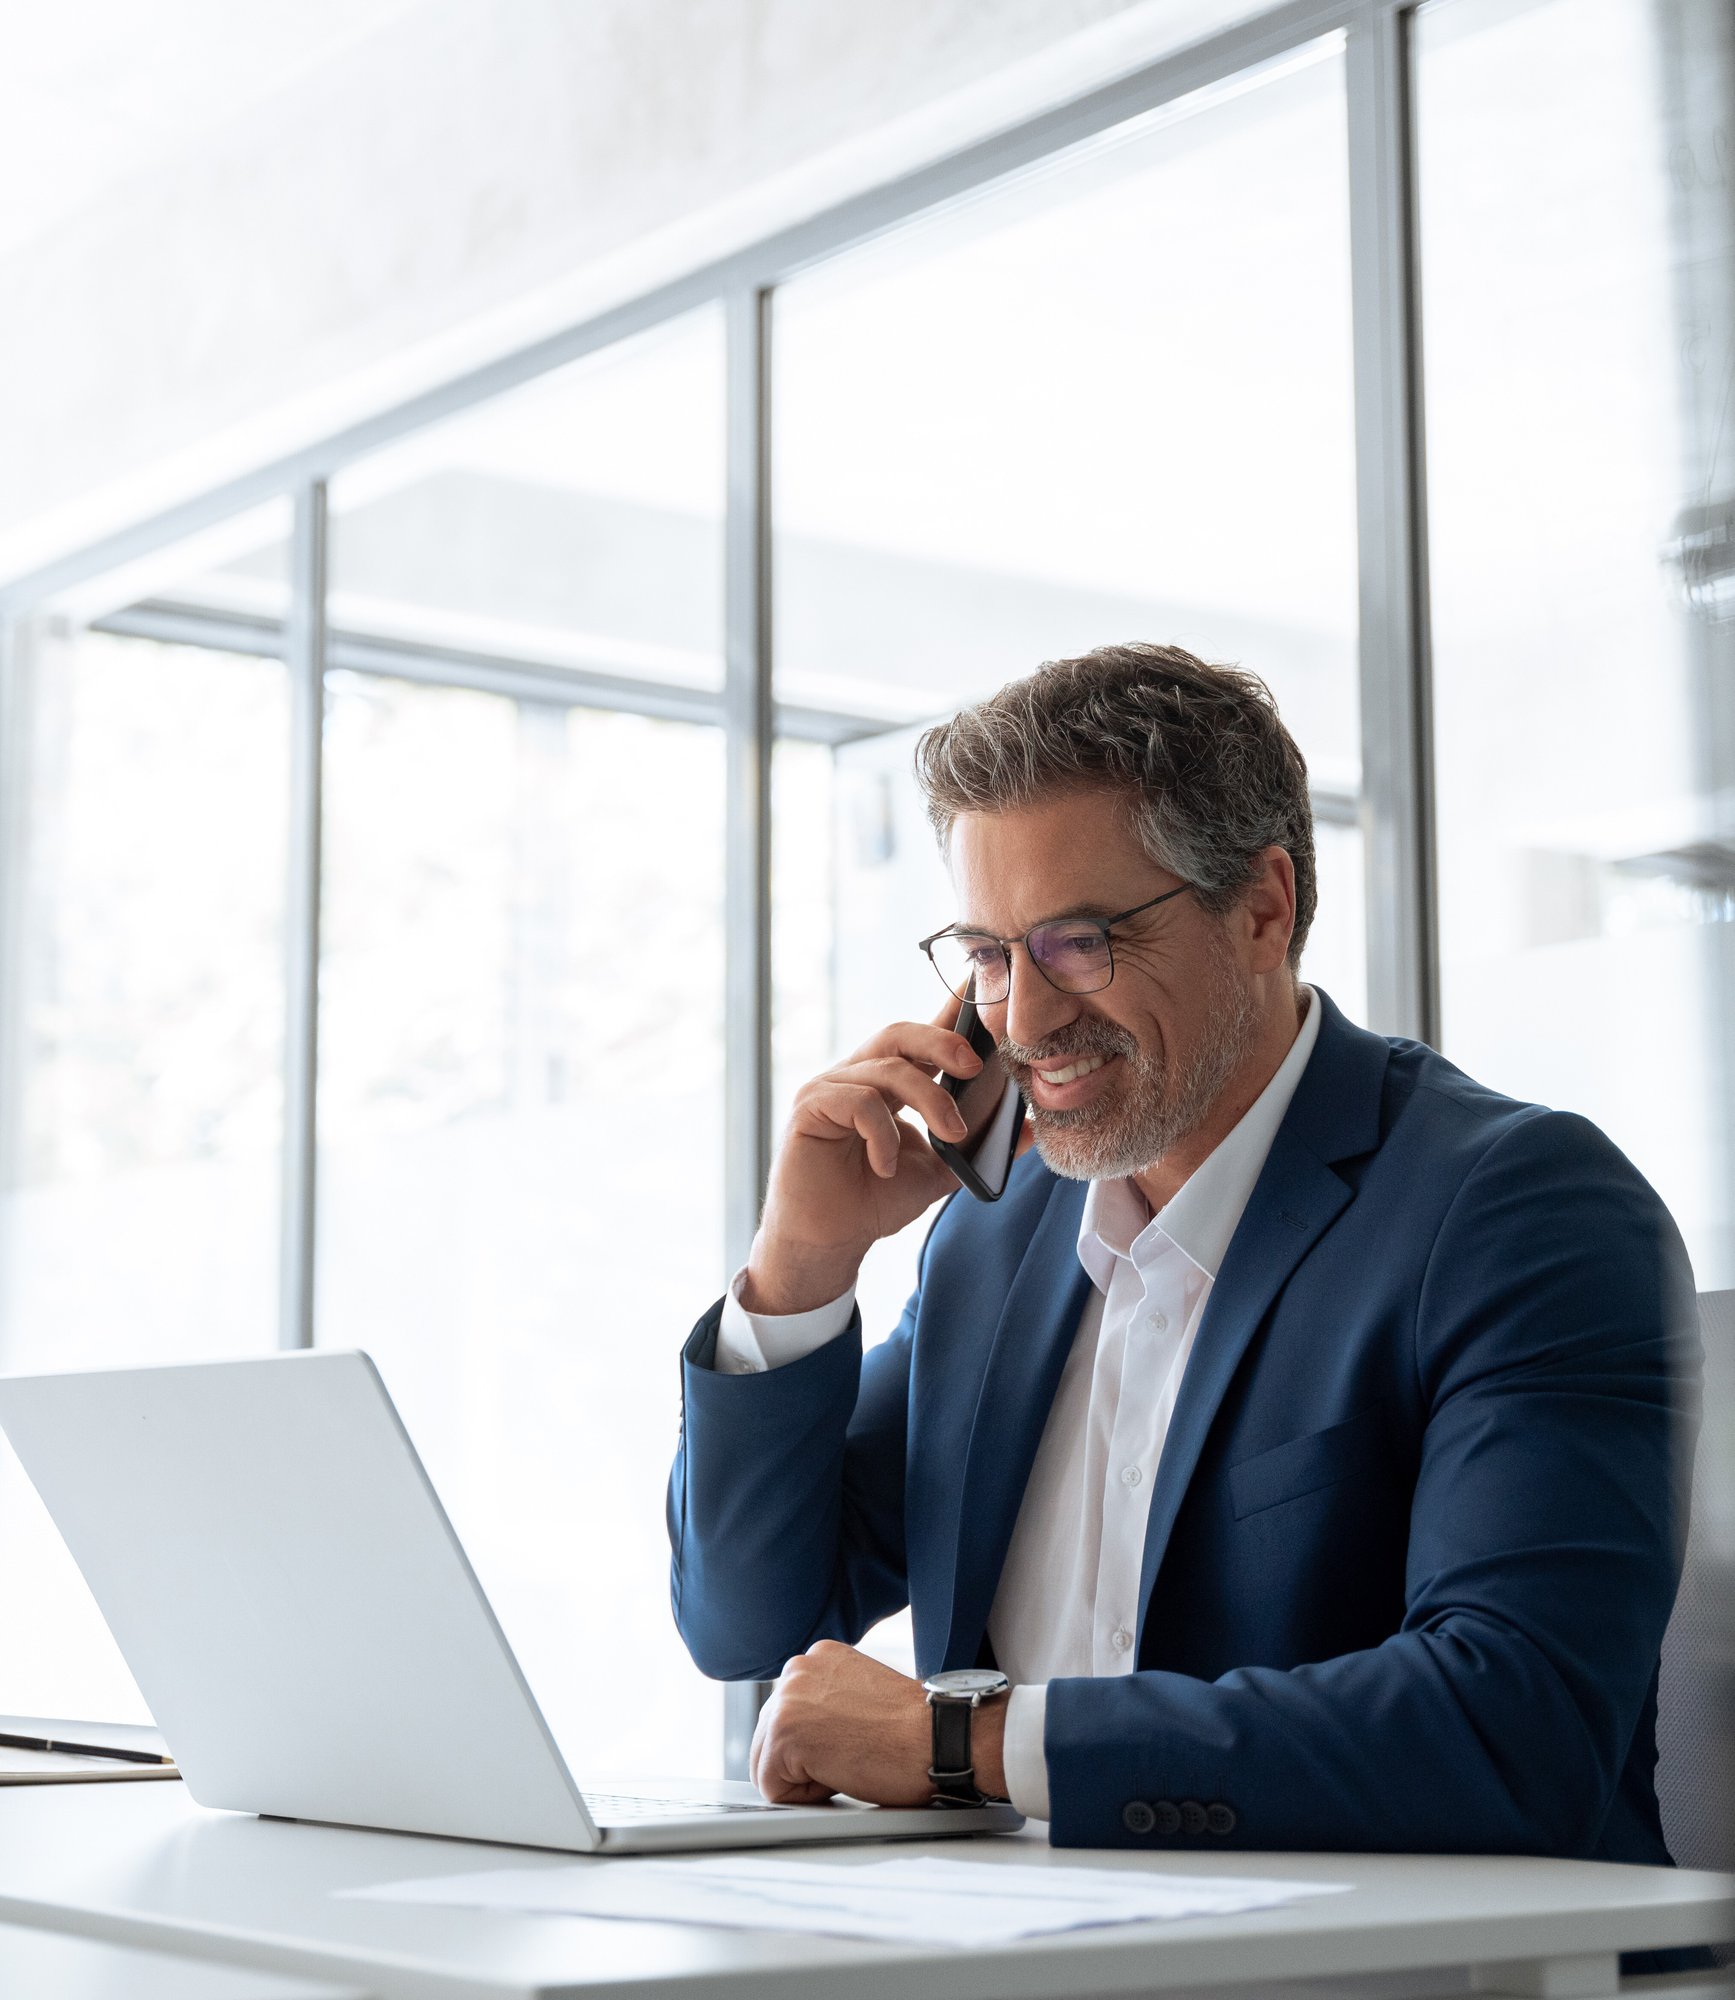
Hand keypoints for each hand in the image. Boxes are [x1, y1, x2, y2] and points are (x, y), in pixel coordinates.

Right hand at [741, 1004, 983, 1315]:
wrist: (828, 1242)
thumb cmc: (873, 1201)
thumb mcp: (937, 1172)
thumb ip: (975, 1148)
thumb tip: (1029, 1130)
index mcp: (887, 1083)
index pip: (921, 1038)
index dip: (949, 1011)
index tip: (980, 987)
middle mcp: (857, 1076)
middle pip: (900, 1033)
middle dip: (943, 1041)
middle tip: (976, 1068)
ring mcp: (830, 1088)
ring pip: (888, 1068)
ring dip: (930, 1100)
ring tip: (952, 1134)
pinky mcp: (810, 1107)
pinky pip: (859, 1101)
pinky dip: (883, 1134)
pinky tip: (883, 1166)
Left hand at [748, 1640, 1007, 1806]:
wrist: (937, 1737)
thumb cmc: (913, 1729)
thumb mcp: (861, 1698)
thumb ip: (828, 1703)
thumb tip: (810, 1734)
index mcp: (817, 1658)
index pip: (788, 1716)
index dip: (817, 1746)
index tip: (852, 1742)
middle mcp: (796, 1669)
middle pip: (770, 1738)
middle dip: (803, 1762)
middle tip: (852, 1757)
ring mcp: (786, 1698)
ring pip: (768, 1764)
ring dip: (804, 1778)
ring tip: (848, 1763)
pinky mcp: (783, 1732)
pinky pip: (773, 1788)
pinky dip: (804, 1797)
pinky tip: (841, 1774)